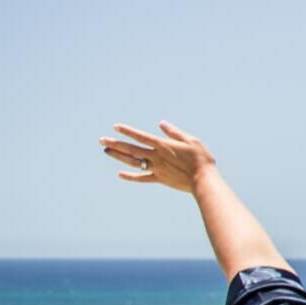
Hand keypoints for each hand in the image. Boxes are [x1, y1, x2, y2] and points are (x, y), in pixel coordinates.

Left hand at [99, 121, 214, 193]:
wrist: (203, 180)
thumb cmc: (201, 159)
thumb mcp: (191, 141)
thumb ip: (174, 132)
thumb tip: (161, 124)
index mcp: (163, 146)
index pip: (141, 136)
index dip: (128, 131)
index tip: (115, 127)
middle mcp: (156, 157)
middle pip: (131, 149)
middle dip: (116, 144)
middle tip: (102, 140)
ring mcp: (156, 169)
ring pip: (133, 162)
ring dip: (118, 156)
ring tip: (107, 151)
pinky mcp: (160, 179)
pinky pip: (142, 178)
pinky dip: (130, 176)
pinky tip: (120, 174)